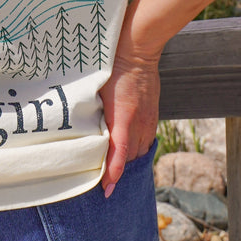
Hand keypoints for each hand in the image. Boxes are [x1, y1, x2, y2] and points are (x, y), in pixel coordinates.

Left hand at [99, 40, 159, 197]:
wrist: (137, 50)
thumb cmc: (112, 66)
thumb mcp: (99, 90)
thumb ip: (95, 111)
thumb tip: (87, 128)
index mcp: (122, 117)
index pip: (119, 154)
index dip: (112, 173)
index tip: (106, 190)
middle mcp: (138, 122)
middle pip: (130, 157)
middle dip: (118, 168)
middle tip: (102, 174)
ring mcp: (149, 119)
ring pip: (140, 150)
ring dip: (129, 158)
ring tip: (115, 162)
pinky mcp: (153, 115)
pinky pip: (147, 139)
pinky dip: (138, 146)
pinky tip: (129, 146)